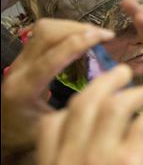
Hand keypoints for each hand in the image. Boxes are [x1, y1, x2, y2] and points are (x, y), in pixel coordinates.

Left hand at [1, 19, 113, 164]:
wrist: (1, 132)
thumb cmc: (25, 136)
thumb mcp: (54, 130)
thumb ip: (76, 112)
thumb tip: (109, 94)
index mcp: (24, 89)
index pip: (51, 58)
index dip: (78, 43)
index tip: (104, 37)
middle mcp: (18, 70)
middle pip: (45, 33)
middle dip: (78, 28)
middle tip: (105, 35)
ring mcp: (19, 61)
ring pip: (44, 29)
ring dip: (73, 27)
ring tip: (96, 36)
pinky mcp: (24, 58)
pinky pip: (45, 35)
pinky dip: (67, 32)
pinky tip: (83, 41)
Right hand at [36, 64, 142, 164]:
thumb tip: (80, 136)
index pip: (52, 121)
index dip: (75, 101)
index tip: (95, 94)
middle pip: (82, 104)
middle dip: (105, 82)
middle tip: (124, 73)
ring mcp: (100, 163)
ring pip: (113, 105)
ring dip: (134, 91)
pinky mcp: (135, 163)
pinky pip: (141, 120)